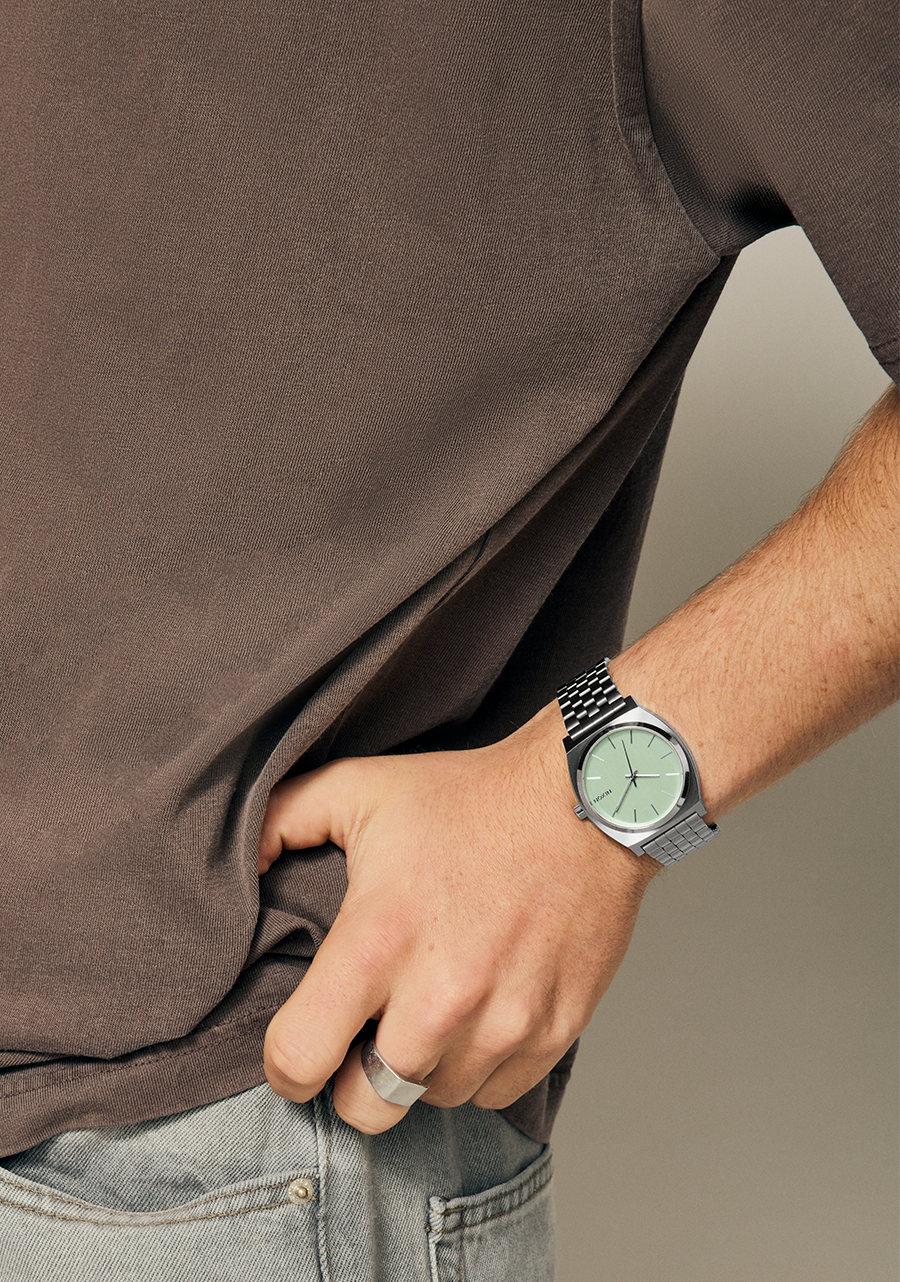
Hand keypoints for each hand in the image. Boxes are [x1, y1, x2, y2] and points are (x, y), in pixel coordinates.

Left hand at [258, 702, 660, 1133]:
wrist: (585, 801)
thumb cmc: (470, 797)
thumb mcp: (360, 788)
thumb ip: (280, 821)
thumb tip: (239, 861)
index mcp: (378, 941)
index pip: (299, 1062)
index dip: (285, 1065)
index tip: (298, 1047)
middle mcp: (439, 996)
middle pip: (364, 1107)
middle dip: (350, 1080)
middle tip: (363, 1035)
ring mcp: (503, 1021)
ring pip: (432, 1101)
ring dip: (419, 1071)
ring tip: (426, 1011)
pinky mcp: (553, 1031)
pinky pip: (494, 1092)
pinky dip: (477, 1067)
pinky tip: (475, 1014)